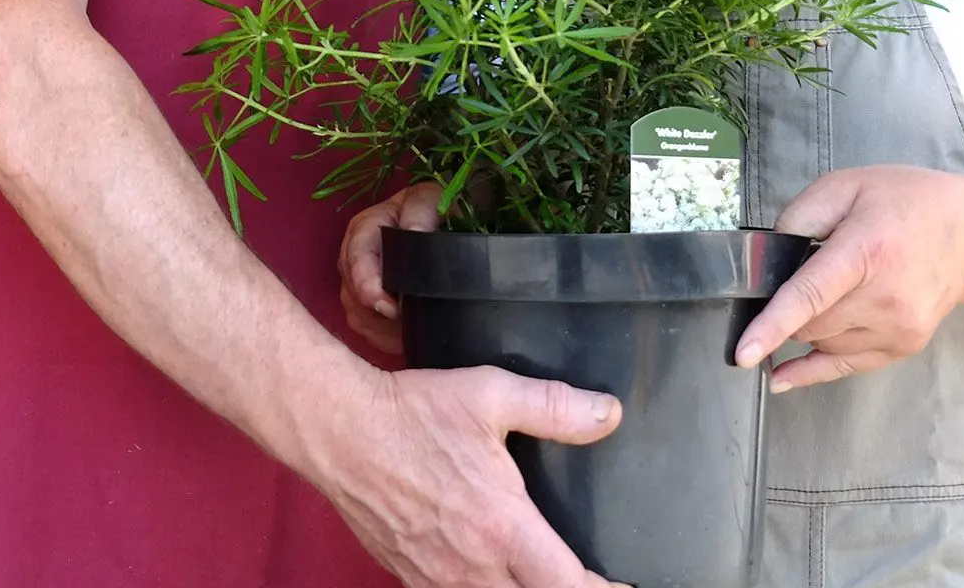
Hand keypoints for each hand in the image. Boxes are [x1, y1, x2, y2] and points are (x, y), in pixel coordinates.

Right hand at [316, 365, 627, 587]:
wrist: (340, 434)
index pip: (568, 586)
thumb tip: (609, 413)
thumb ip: (554, 407)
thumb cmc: (414, 413)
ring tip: (544, 576)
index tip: (624, 584)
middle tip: (588, 579)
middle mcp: (472, 566)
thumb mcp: (491, 394)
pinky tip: (491, 574)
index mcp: (502, 527)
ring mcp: (437, 579)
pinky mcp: (410, 577)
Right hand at [339, 182, 443, 353]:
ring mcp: (357, 285)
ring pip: (359, 316)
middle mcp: (354, 258)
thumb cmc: (436, 210)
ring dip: (382, 328)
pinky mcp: (367, 308)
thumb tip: (414, 232)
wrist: (445, 225)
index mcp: (366, 228)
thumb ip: (421, 210)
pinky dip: (386, 337)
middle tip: (404, 325)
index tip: (389, 305)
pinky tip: (406, 336)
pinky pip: (368, 332)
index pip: (355, 258)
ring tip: (409, 331)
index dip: (367, 285)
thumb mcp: (431, 199)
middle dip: (376, 314)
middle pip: (353, 294)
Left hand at [734, 166, 963, 390]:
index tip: (742, 353)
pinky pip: (845, 366)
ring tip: (827, 292)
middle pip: (811, 325)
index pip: (811, 296)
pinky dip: (812, 367)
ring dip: (807, 329)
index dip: (771, 326)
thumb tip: (768, 260)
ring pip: (824, 346)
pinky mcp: (904, 346)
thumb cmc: (903, 201)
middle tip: (797, 276)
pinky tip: (783, 373)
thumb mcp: (847, 186)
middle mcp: (885, 299)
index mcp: (866, 252)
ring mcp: (899, 329)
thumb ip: (800, 216)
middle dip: (788, 310)